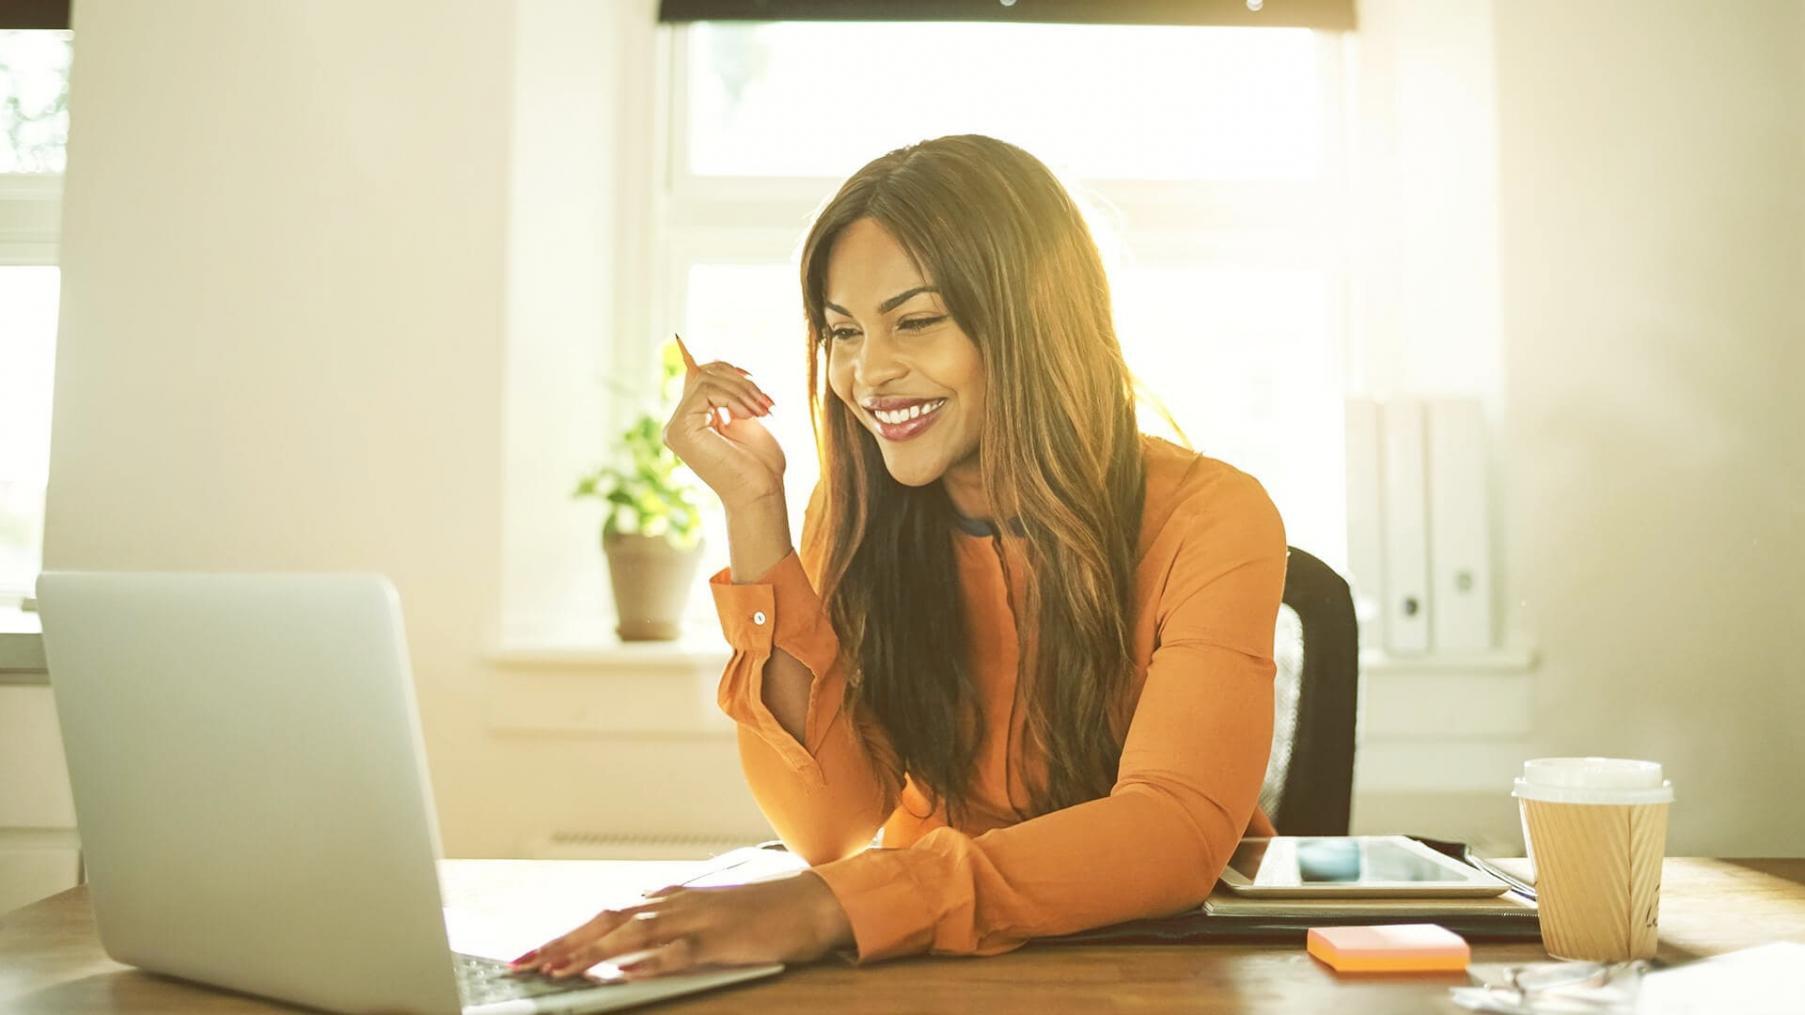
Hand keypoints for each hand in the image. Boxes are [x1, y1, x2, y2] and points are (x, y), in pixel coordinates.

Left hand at [509, 871, 853, 981]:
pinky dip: (648, 962)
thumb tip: (631, 937)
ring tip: (558, 970)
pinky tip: (623, 972)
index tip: (533, 954)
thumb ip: (670, 924)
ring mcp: (697, 920)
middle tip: (524, 964)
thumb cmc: (763, 913)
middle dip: (562, 943)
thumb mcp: (707, 916)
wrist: (812, 903)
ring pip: (633, 935)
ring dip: (592, 953)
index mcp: (670, 900)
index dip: (566, 934)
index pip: (606, 916)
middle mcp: (676, 904)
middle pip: (607, 921)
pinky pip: (678, 952)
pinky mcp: (720, 940)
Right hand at [661, 334, 786, 512]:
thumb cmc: (760, 464)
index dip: (725, 369)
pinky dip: (733, 397)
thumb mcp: (746, 418)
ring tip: (762, 411)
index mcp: (692, 421)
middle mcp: (678, 424)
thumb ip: (729, 396)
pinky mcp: (680, 429)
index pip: (699, 377)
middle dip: (739, 381)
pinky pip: (705, 391)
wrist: (761, 493)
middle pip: (702, 374)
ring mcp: (676, 427)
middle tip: (766, 402)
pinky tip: (747, 416)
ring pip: (705, 380)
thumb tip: (717, 365)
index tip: (753, 378)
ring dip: (742, 390)